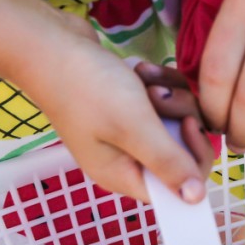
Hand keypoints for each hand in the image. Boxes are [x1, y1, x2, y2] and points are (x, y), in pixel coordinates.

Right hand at [20, 21, 212, 204]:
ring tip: (145, 79)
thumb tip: (196, 200)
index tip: (187, 124)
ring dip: (171, 94)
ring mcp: (128, 130)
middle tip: (159, 95)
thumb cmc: (86, 87)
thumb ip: (167, 163)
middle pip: (182, 148)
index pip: (178, 186)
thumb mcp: (133, 128)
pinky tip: (141, 70)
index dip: (192, 157)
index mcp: (124, 175)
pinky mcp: (130, 104)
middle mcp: (128, 157)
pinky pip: (165, 98)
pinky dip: (160, 81)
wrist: (49, 44)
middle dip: (181, 115)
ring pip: (178, 118)